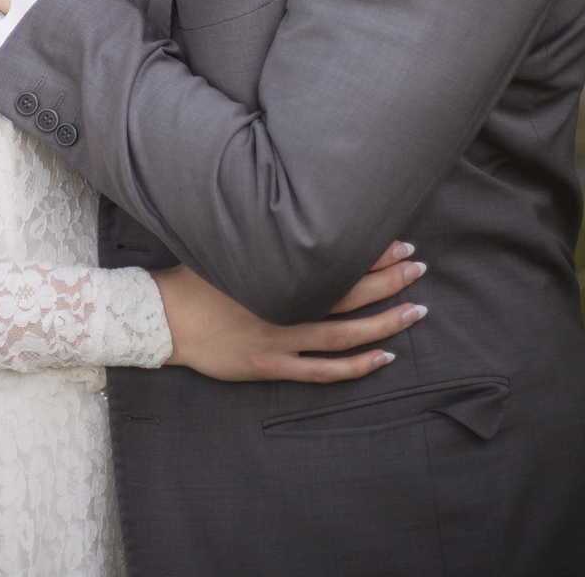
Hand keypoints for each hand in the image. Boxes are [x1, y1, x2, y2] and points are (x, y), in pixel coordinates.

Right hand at [153, 241, 427, 383]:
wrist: (165, 317)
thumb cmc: (196, 277)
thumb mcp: (229, 244)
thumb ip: (263, 236)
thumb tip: (291, 213)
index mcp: (277, 270)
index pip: (336, 259)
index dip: (370, 251)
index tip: (399, 241)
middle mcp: (284, 304)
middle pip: (349, 293)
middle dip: (388, 279)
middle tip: (419, 267)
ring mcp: (280, 339)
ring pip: (345, 333)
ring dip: (384, 322)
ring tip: (417, 311)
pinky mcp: (271, 365)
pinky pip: (323, 370)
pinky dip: (356, 365)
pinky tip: (383, 357)